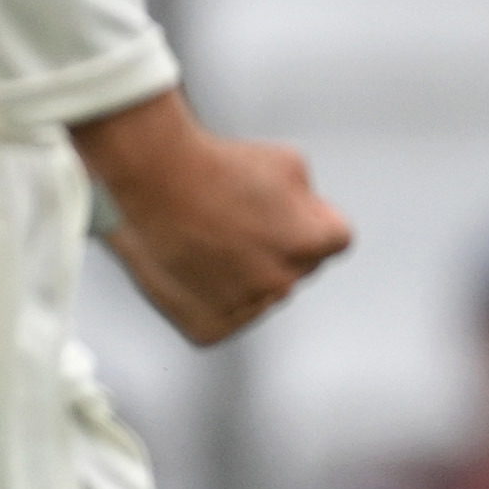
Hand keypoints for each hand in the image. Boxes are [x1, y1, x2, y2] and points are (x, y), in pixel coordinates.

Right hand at [75, 89, 349, 346]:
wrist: (153, 180)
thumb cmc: (212, 167)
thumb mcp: (287, 161)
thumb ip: (308, 198)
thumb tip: (307, 212)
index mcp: (310, 243)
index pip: (335, 241)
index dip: (312, 223)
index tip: (288, 216)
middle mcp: (282, 281)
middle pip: (294, 268)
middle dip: (275, 248)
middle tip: (237, 222)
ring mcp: (245, 307)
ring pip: (257, 294)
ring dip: (243, 275)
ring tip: (208, 240)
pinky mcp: (209, 326)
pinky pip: (222, 317)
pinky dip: (210, 298)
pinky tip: (194, 266)